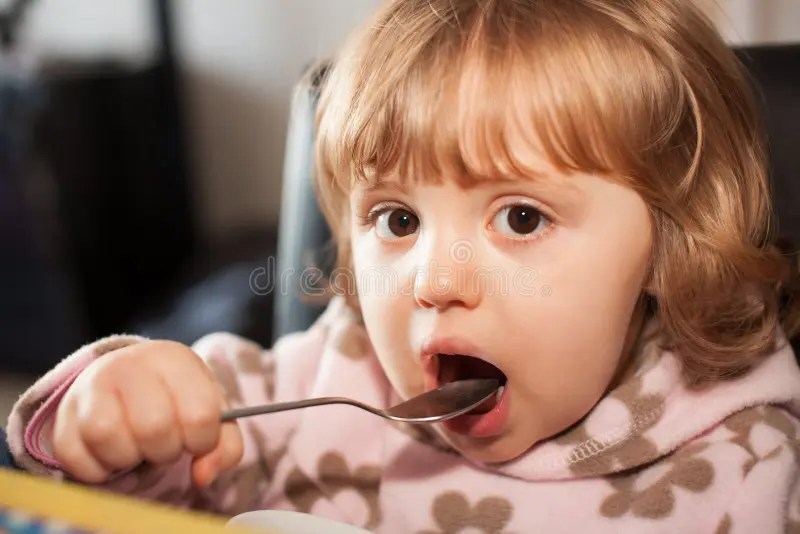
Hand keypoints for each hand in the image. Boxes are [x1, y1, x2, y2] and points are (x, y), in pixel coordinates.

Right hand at [52, 340, 243, 486]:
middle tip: (165, 444)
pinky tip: (112, 455)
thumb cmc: (177, 398)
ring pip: (109, 437)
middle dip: (167, 450)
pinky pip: (77, 458)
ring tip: (137, 448)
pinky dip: (99, 470)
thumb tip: (204, 475)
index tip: (196, 439)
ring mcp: (90, 387)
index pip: (199, 414)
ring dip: (130, 458)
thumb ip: (224, 445)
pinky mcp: (63, 416)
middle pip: (154, 428)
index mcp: (173, 359)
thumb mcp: (211, 410)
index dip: (202, 440)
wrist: (128, 377)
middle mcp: (129, 365)